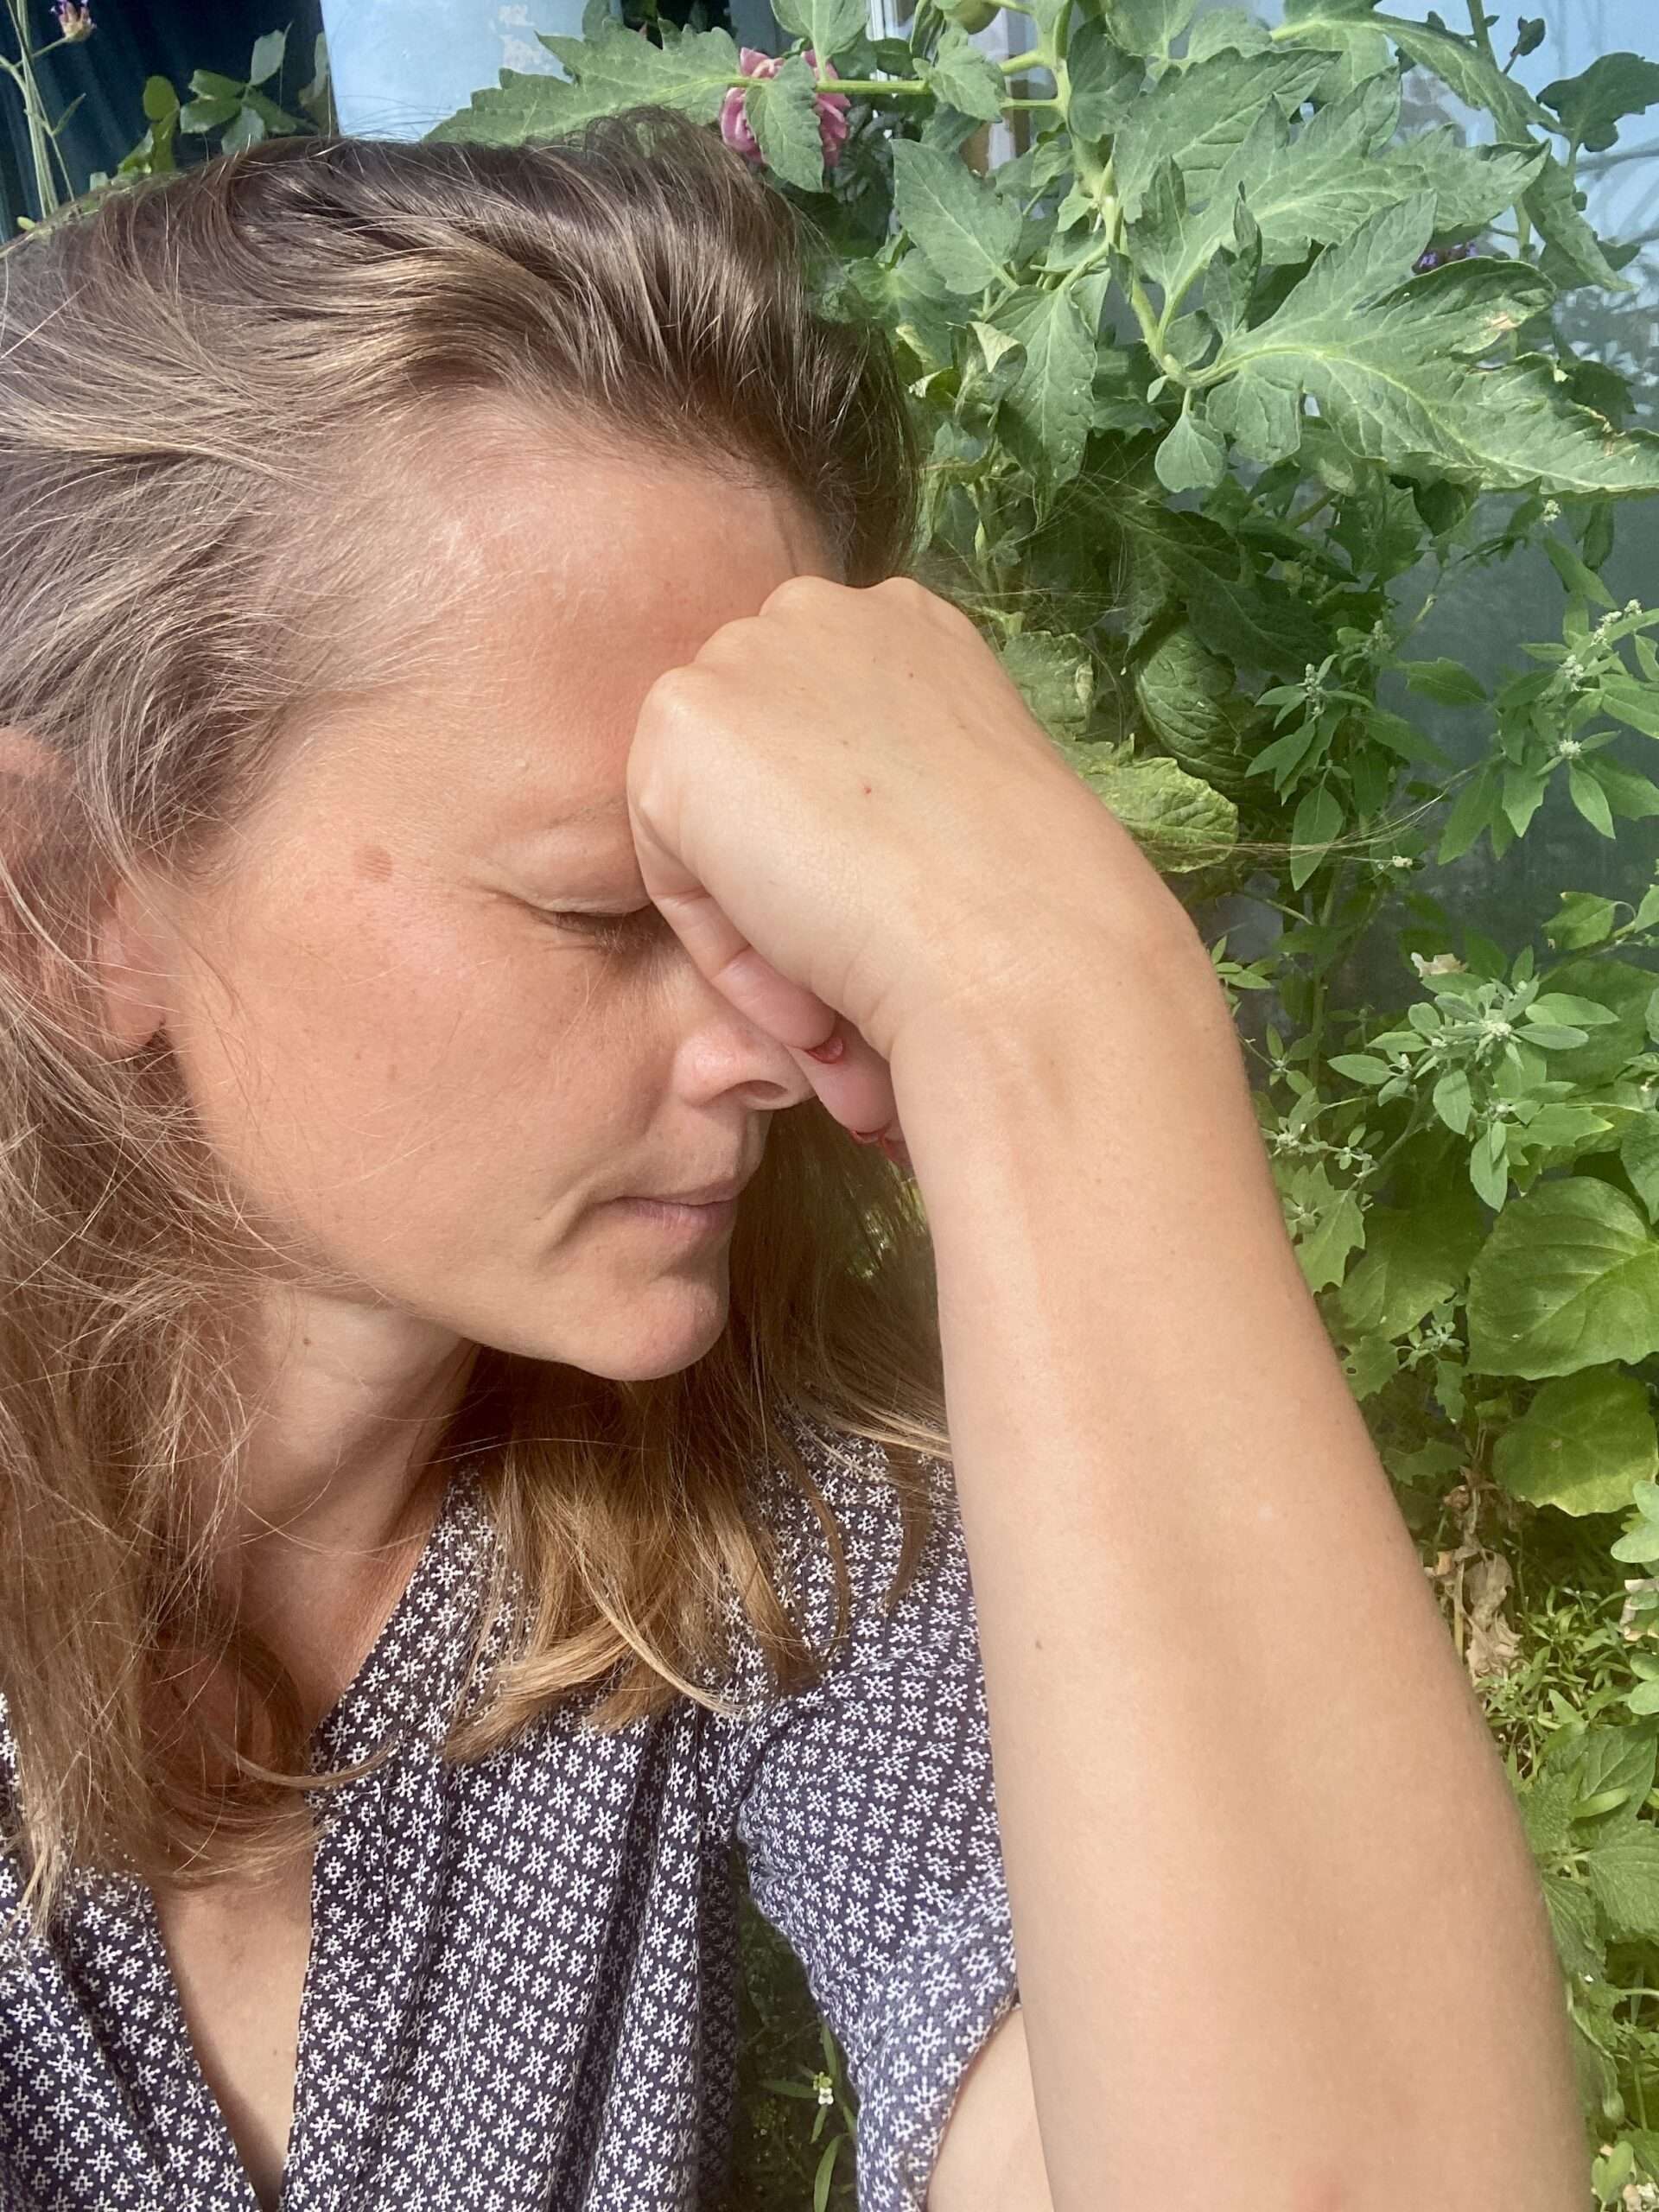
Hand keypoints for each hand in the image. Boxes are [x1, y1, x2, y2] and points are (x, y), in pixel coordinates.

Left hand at [625, 575, 1171, 1146]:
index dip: (840, 857)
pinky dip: (726, 949)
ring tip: (829, 1002)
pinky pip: (672, 870)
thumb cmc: (1019, 911)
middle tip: (843, 981)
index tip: (882, 932)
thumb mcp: (961, 809)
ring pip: (707, 825)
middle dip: (785, 882)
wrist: (1015, 944)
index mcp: (906, 626)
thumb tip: (822, 871)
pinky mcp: (682, 724)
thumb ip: (884, 796)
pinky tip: (804, 983)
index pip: (817, 741)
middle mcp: (822, 612)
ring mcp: (745, 657)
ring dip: (756, 925)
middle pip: (752, 774)